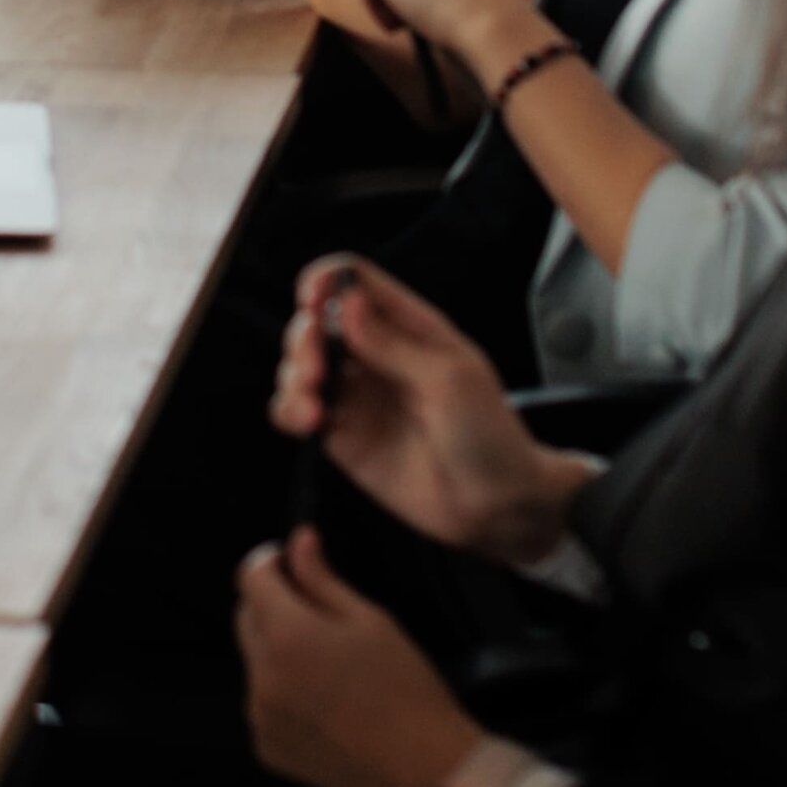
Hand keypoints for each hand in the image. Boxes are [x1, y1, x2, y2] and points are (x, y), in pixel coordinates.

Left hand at [235, 527, 485, 786]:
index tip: (292, 564)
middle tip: (320, 618)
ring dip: (277, 653)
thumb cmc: (406, 687)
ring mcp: (259, 716)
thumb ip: (321, 578)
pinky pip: (261, 703)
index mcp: (286, 635)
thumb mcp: (369, 620)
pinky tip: (323, 704)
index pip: (251, 577)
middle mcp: (260, 675)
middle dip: (273, 607)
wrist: (426, 768)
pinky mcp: (267, 747)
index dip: (270, 562)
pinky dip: (281, 695)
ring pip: (254, 662)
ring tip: (328, 670)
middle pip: (247, 618)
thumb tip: (297, 541)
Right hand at [268, 258, 589, 565]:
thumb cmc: (489, 434)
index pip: (354, 281)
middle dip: (302, 338)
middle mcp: (375, 354)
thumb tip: (345, 302)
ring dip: (291, 377)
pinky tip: (306, 422)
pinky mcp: (341, 435)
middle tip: (313, 369)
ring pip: (298, 365)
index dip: (326, 281)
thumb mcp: (449, 381)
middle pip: (315, 321)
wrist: (497, 506)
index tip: (311, 302)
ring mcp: (356, 395)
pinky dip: (288, 410)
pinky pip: (296, 411)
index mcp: (408, 327)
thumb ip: (393, 343)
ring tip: (311, 407)